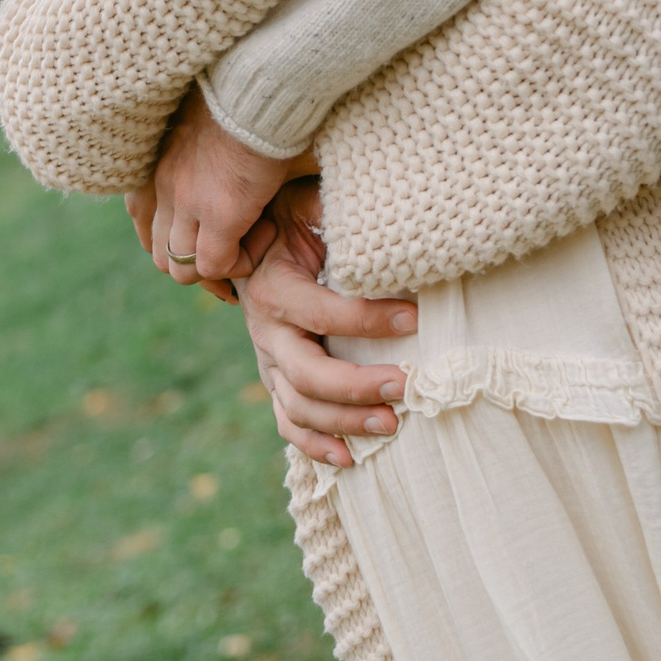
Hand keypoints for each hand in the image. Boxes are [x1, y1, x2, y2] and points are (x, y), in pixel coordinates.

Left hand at [132, 85, 312, 285]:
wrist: (264, 81)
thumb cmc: (245, 94)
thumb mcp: (207, 127)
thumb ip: (202, 156)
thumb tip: (221, 172)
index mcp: (158, 163)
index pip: (142, 219)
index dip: (174, 239)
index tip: (207, 238)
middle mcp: (163, 187)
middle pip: (160, 253)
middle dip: (195, 261)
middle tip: (232, 248)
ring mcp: (188, 202)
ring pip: (182, 268)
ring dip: (215, 266)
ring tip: (248, 239)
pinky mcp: (221, 213)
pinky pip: (217, 264)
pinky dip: (238, 262)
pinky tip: (265, 232)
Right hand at [236, 182, 417, 469]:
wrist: (244, 245)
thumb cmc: (287, 221)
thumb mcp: (302, 202)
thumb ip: (330, 204)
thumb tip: (381, 201)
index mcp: (274, 287)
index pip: (324, 312)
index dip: (370, 319)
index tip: (416, 318)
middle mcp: (265, 331)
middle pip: (307, 374)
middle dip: (357, 386)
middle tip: (405, 386)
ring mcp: (267, 363)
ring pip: (299, 407)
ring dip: (345, 422)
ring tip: (392, 425)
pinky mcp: (274, 382)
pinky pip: (288, 423)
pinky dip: (316, 446)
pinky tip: (350, 459)